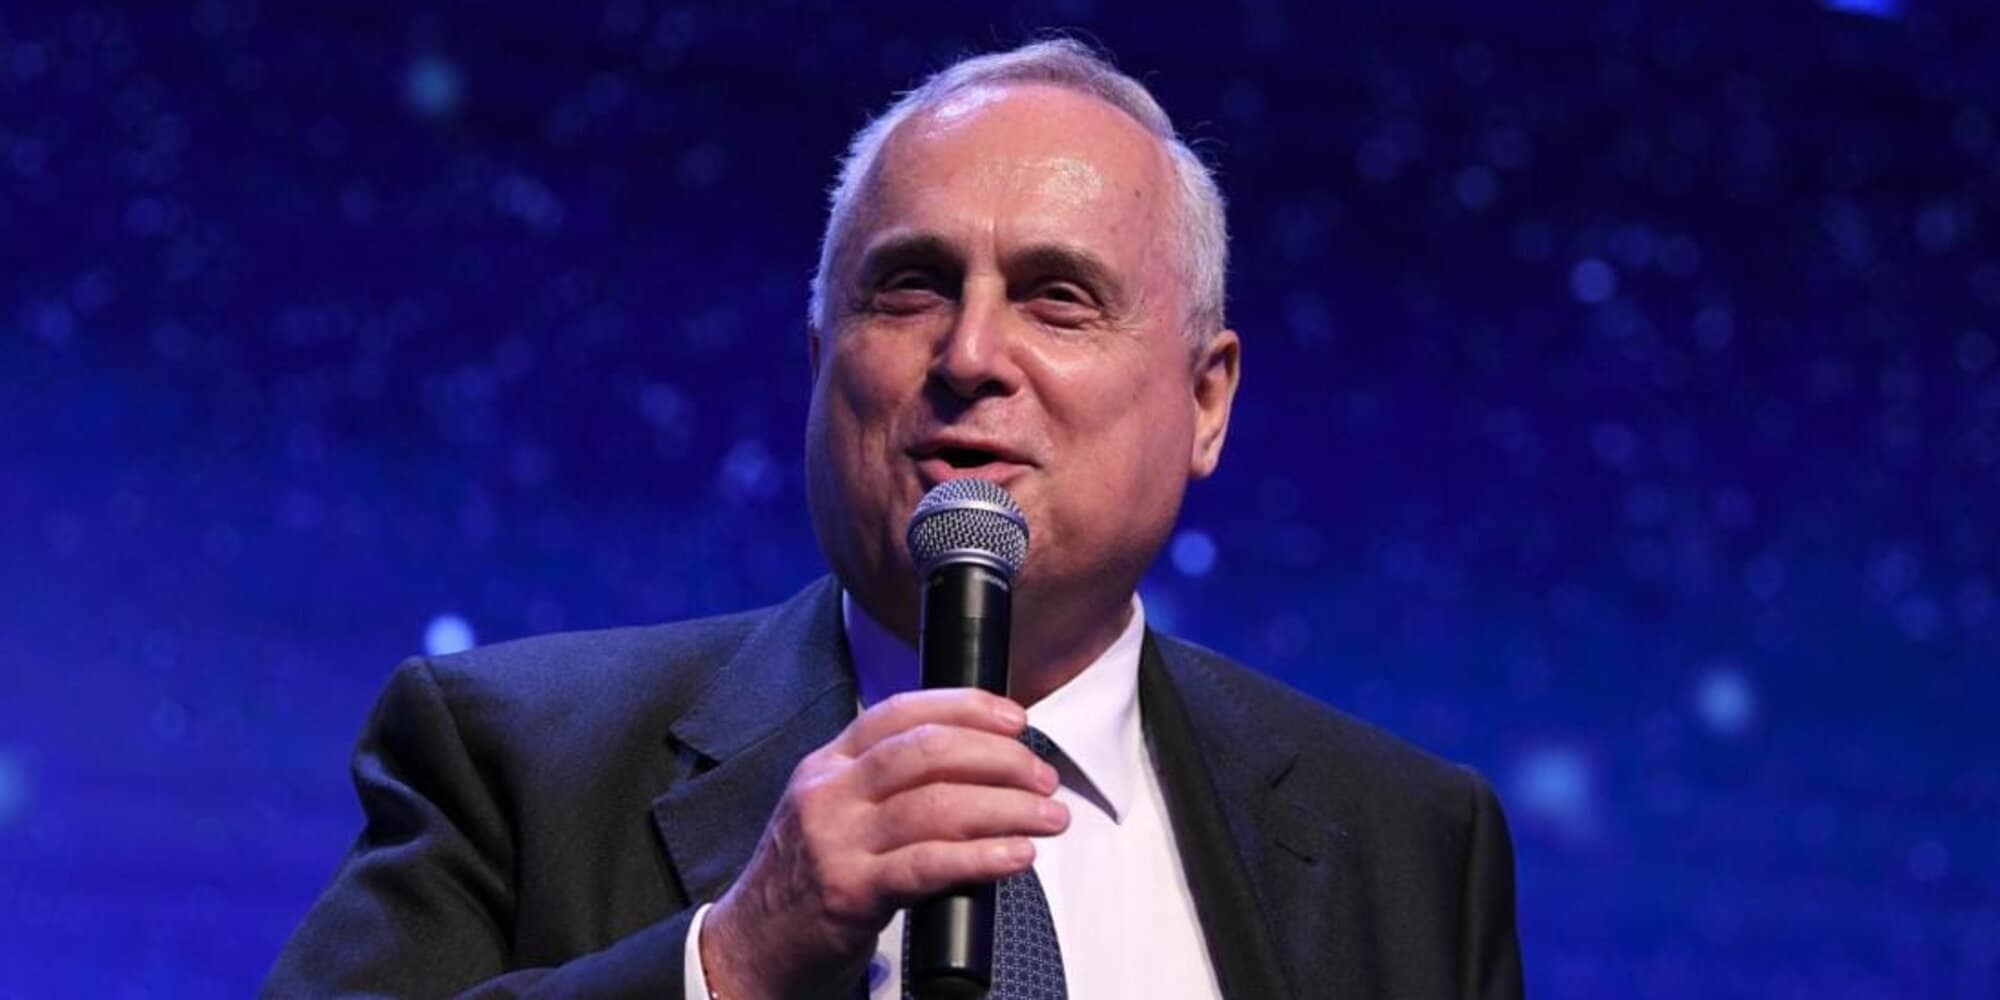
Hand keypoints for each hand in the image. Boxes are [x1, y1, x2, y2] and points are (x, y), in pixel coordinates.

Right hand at [698, 688, 1067, 998]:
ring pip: (937, 806)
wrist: (751, 947)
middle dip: (999, 759)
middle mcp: (830, 793)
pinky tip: (1016, 856)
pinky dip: (982, 856)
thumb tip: (977, 767)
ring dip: (1007, 808)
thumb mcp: (833, 811)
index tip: (1015, 720)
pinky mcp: (849, 892)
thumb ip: (886, 784)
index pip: (902, 713)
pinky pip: (928, 866)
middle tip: (1042, 778)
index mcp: (829, 764)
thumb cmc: (804, 879)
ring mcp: (837, 841)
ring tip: (1047, 818)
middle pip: (927, 752)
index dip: (966, 707)